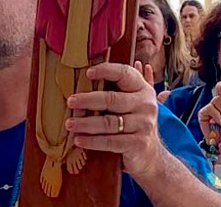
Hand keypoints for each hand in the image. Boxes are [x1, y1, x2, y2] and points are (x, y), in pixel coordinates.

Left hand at [66, 61, 164, 181]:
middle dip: (88, 100)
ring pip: (109, 122)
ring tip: (70, 124)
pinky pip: (111, 141)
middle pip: (112, 99)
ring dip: (86, 123)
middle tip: (70, 102)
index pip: (124, 74)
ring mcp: (144, 125)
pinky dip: (93, 141)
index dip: (106, 71)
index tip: (88, 73)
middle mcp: (146, 105)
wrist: (151, 155)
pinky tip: (79, 140)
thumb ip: (123, 84)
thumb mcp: (133, 101)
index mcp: (142, 89)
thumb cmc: (134, 122)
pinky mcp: (138, 144)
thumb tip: (110, 65)